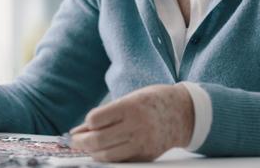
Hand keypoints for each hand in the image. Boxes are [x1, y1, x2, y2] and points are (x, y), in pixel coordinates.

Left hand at [69, 84, 193, 161]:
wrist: (185, 113)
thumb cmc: (153, 101)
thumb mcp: (130, 98)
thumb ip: (107, 114)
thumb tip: (81, 129)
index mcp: (131, 106)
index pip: (96, 119)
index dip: (86, 124)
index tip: (82, 126)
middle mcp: (137, 125)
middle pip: (99, 140)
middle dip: (81, 143)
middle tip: (74, 141)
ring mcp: (143, 143)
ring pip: (109, 155)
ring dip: (92, 154)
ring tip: (86, 149)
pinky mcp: (147, 156)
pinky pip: (122, 161)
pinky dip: (108, 159)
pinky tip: (102, 153)